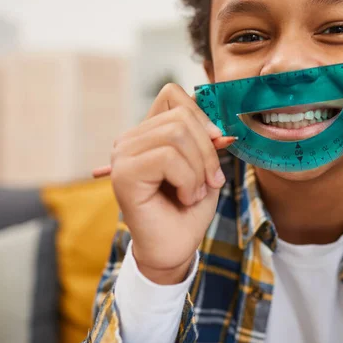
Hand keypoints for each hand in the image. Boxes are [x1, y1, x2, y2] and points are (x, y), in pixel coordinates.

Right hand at [111, 84, 229, 283]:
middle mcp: (130, 139)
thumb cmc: (189, 209)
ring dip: (199, 170)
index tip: (218, 143)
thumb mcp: (205, 166)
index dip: (202, 115)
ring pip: (177, 135)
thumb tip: (218, 126)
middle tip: (209, 181)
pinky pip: (168, 157)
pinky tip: (184, 198)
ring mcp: (123, 155)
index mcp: (148, 133)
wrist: (175, 248)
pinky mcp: (124, 174)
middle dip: (208, 151)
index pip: (173, 94)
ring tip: (193, 192)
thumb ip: (206, 138)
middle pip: (181, 116)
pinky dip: (188, 180)